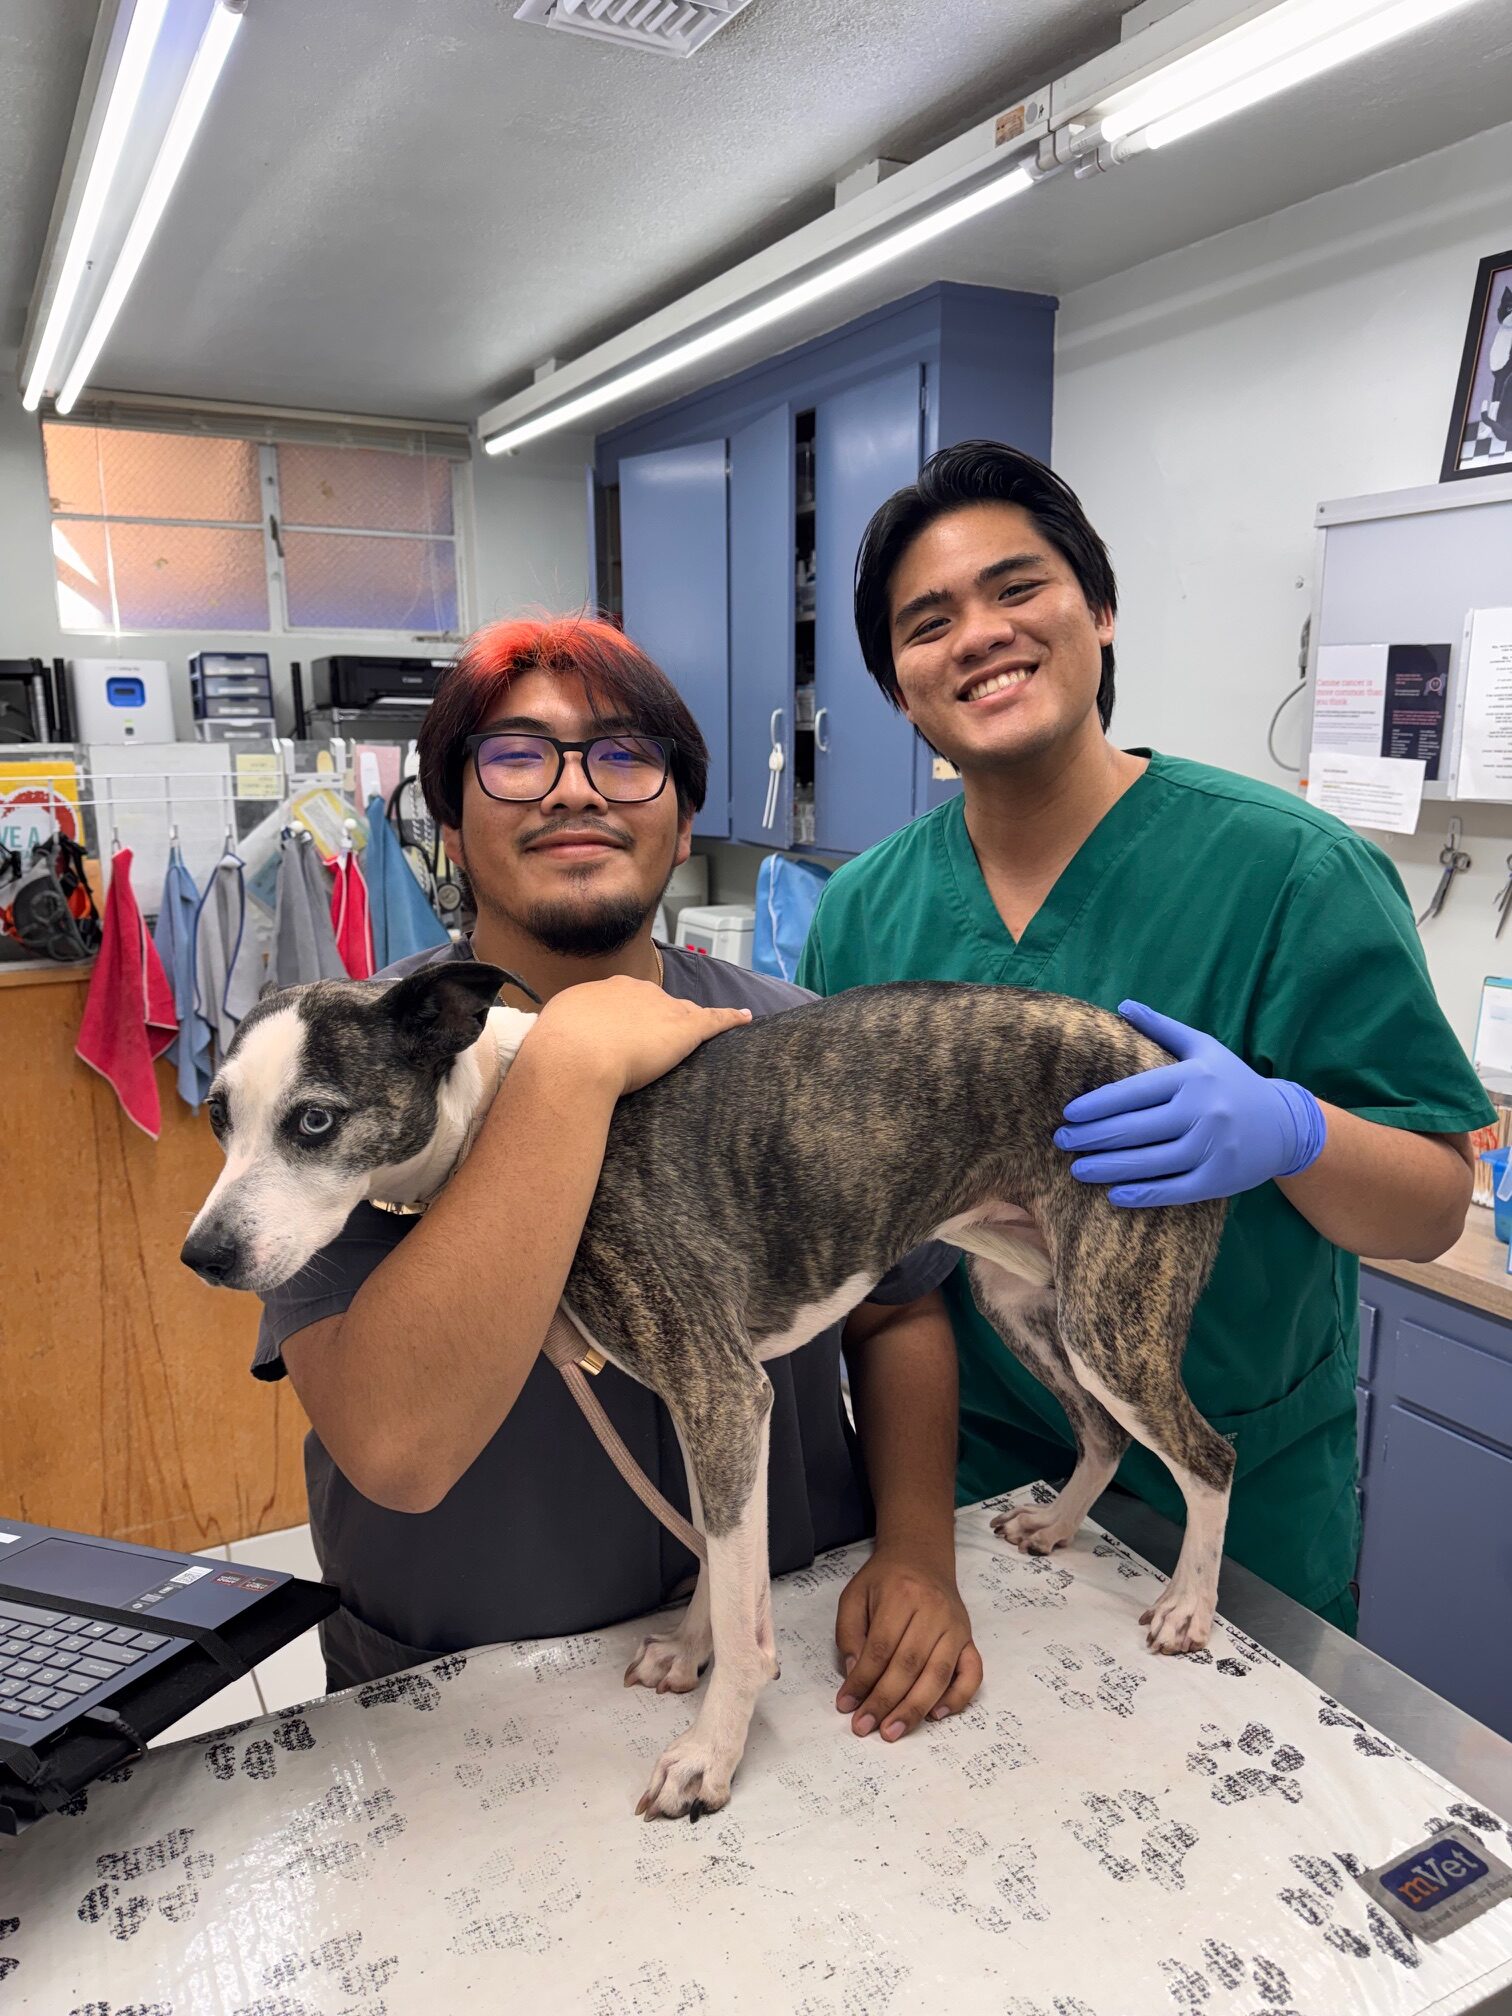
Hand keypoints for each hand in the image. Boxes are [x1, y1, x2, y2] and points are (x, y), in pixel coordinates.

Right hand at [533, 977, 750, 1095]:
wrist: (575, 1057)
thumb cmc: (556, 1052)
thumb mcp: (552, 1035)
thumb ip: (563, 1037)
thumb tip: (556, 1049)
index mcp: (602, 992)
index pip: (623, 1001)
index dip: (625, 1019)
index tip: (622, 1035)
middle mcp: (634, 991)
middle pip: (655, 1003)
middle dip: (655, 1019)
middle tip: (649, 1044)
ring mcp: (661, 1007)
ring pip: (683, 1010)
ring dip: (692, 1018)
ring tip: (700, 1029)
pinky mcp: (685, 1028)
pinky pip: (714, 1019)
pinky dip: (731, 1018)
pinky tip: (745, 1018)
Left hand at [834, 1540, 981, 1740]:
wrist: (921, 1556)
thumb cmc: (884, 1580)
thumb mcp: (855, 1596)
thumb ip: (849, 1633)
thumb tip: (854, 1675)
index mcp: (901, 1596)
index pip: (880, 1648)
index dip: (862, 1681)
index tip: (846, 1705)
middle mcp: (934, 1611)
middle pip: (909, 1665)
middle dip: (885, 1701)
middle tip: (865, 1726)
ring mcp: (956, 1626)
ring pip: (938, 1674)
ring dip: (914, 1708)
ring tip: (892, 1731)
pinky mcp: (970, 1638)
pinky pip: (972, 1672)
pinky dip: (958, 1698)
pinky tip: (936, 1715)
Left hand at [1054, 1000, 1325, 1207]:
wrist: (1287, 1124)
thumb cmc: (1234, 1082)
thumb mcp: (1204, 1047)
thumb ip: (1162, 1027)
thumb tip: (1123, 1004)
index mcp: (1193, 1077)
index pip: (1133, 1092)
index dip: (1097, 1105)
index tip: (1068, 1114)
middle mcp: (1203, 1111)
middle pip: (1136, 1128)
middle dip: (1092, 1137)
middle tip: (1062, 1141)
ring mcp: (1213, 1147)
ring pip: (1150, 1161)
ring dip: (1108, 1167)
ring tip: (1077, 1168)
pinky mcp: (1220, 1178)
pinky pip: (1174, 1189)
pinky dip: (1143, 1193)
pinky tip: (1115, 1194)